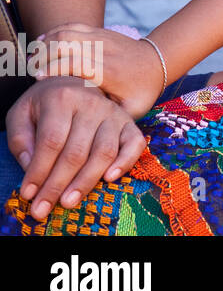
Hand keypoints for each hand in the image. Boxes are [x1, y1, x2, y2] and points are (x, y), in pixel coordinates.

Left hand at [5, 77, 147, 220]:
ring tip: (69, 201)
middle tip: (44, 208)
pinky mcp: (129, 122)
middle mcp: (92, 104)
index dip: (39, 171)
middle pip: (76, 152)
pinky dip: (125, 163)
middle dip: (58, 184)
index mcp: (62, 98)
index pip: (51, 141)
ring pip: (104, 152)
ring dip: (86, 181)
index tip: (28, 193)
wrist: (74, 83)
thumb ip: (20, 139)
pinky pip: (135, 144)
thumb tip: (31, 167)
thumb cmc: (45, 103)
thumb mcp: (21, 113)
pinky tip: (109, 178)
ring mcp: (113, 113)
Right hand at [29, 22, 165, 117]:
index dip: (55, 68)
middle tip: (31, 70)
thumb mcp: (132, 109)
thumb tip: (86, 126)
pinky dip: (54, 32)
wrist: (157, 63)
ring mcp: (102, 37)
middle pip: (67, 43)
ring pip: (67, 32)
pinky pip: (72, 26)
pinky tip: (41, 43)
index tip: (38, 78)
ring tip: (33, 58)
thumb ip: (110, 117)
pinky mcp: (100, 31)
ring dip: (46, 43)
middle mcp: (104, 50)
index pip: (77, 63)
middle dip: (44, 55)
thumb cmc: (142, 91)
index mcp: (109, 71)